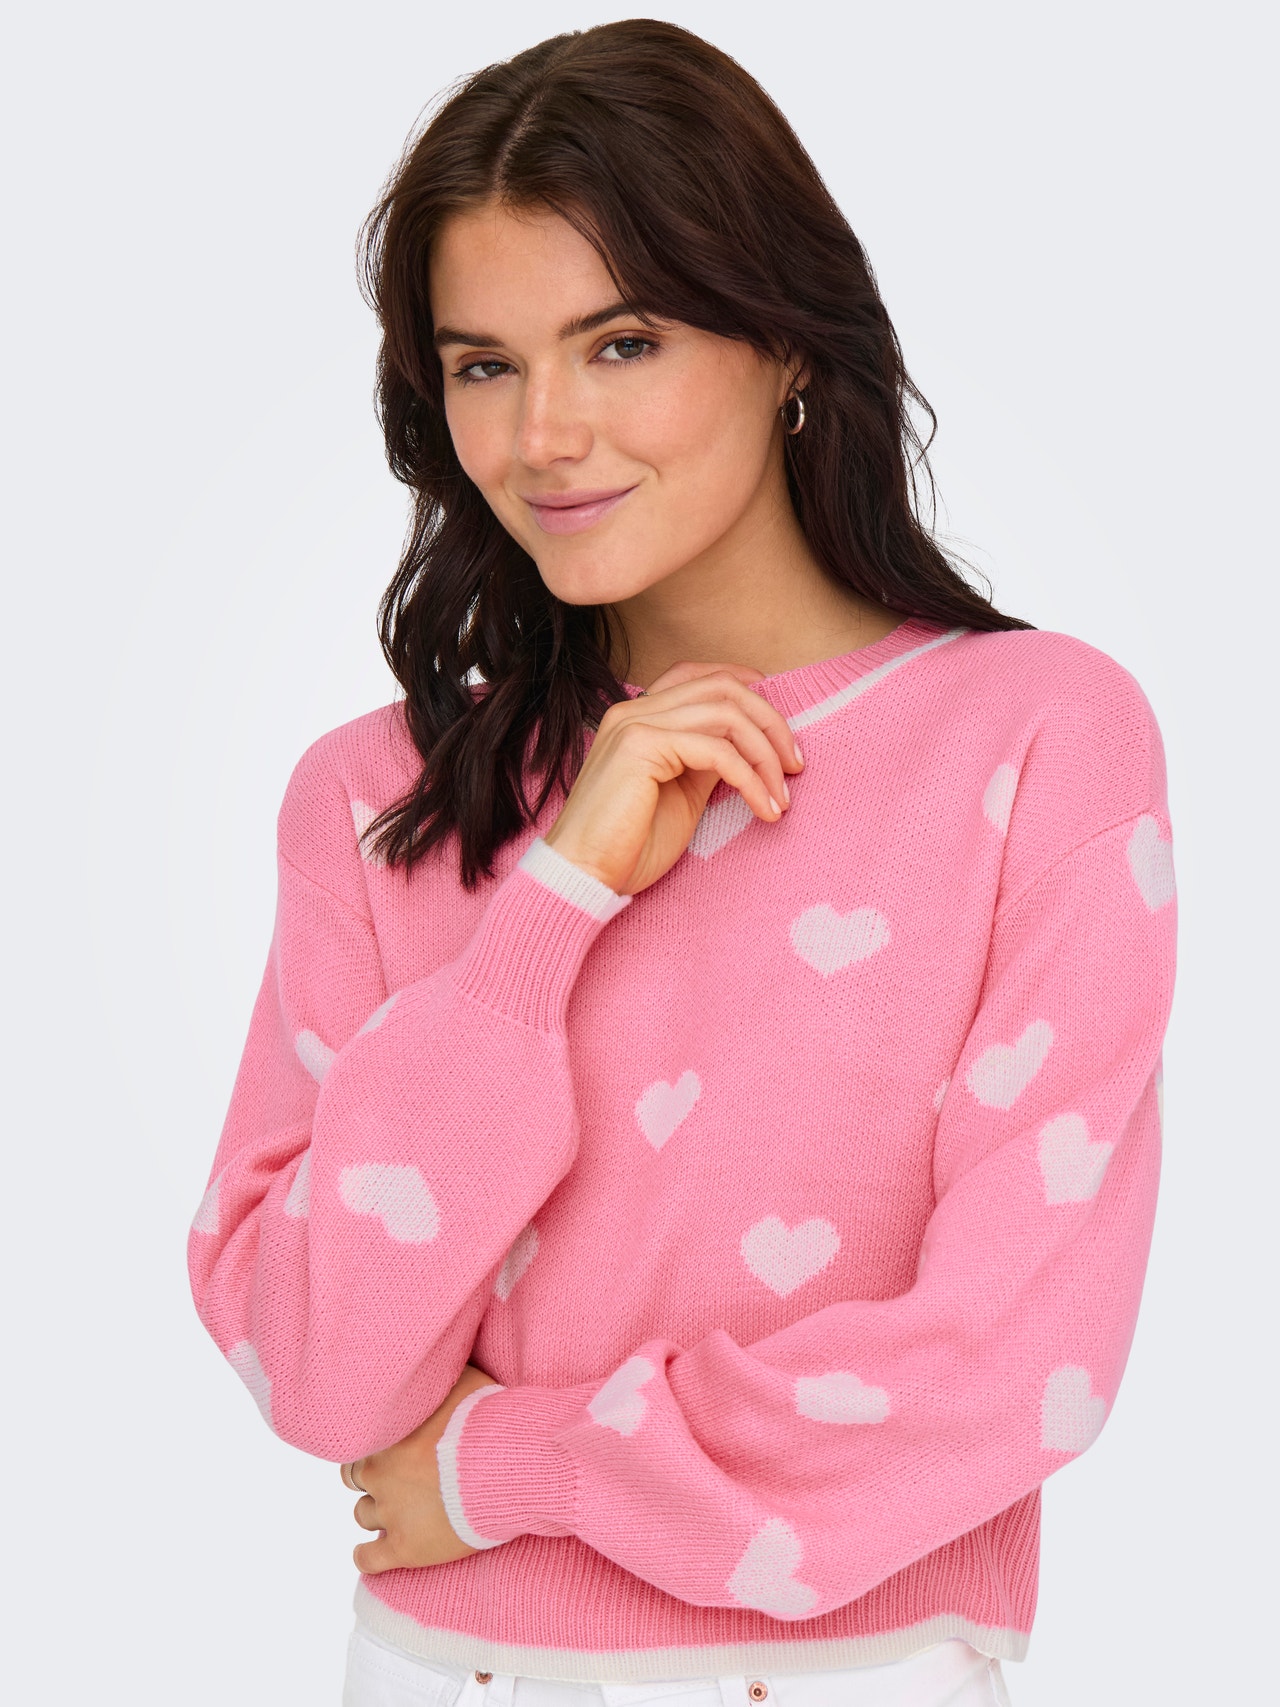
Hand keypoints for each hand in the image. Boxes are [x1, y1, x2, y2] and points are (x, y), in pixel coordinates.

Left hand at [342, 1363, 498, 1573]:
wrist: (509, 1465)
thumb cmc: (490, 1419)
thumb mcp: (462, 1380)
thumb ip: (437, 1377)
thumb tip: (434, 1359)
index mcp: (387, 1432)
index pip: (360, 1438)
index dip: (377, 1443)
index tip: (395, 1446)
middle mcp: (379, 1471)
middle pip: (353, 1477)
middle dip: (372, 1477)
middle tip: (395, 1478)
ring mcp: (390, 1512)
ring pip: (362, 1515)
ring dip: (376, 1513)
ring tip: (399, 1512)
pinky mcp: (405, 1548)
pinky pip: (368, 1559)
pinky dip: (367, 1556)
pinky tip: (374, 1553)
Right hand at [544, 661, 804, 894]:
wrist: (583, 876)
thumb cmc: (627, 847)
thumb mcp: (681, 795)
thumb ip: (708, 762)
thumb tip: (747, 747)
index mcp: (638, 716)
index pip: (700, 675)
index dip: (747, 688)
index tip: (780, 730)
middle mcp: (634, 709)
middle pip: (723, 687)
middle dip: (770, 722)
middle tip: (794, 766)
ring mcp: (635, 723)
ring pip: (727, 713)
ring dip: (766, 753)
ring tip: (782, 796)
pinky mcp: (641, 746)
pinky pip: (717, 751)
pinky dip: (750, 779)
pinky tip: (764, 809)